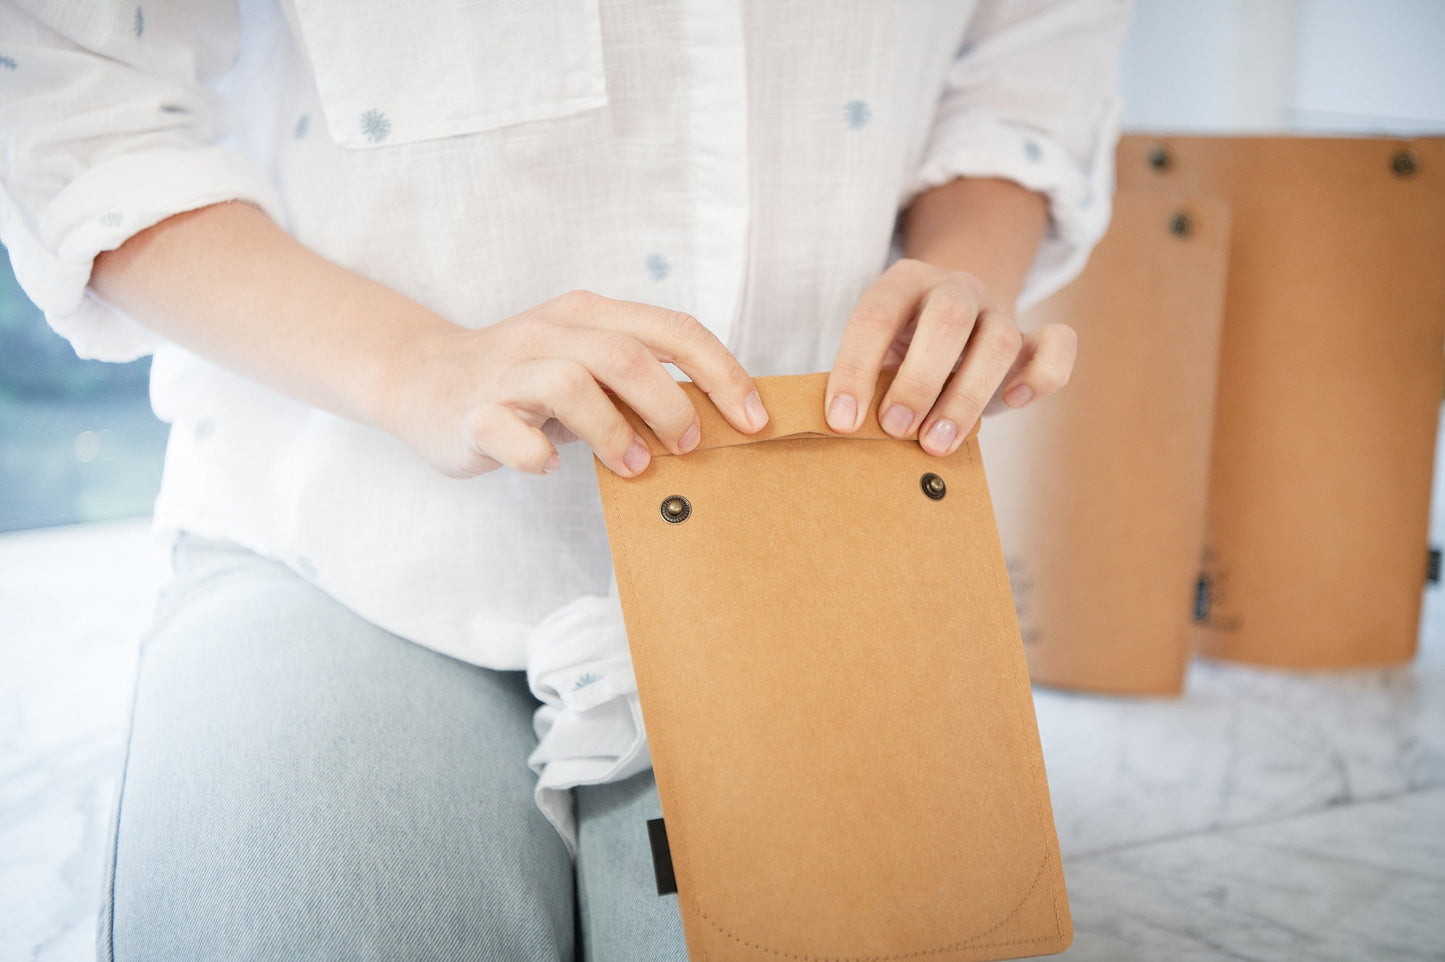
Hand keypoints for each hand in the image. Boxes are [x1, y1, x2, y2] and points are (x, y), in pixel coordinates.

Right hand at [383, 290, 768, 478]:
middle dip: (671, 404)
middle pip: (625, 355)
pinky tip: (550, 466)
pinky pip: (508, 432)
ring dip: (614, 433)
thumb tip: (713, 422)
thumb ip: (639, 384)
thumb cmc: (526, 382)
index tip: (753, 418)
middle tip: (688, 447)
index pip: (671, 328)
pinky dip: (536, 455)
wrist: (424, 380)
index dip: (721, 372)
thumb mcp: (587, 367)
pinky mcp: (472, 411)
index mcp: (589, 314)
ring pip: (570, 384)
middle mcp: (550, 332)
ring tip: (632, 467)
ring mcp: (507, 370)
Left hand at [825, 258, 1076, 454]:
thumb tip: (849, 431)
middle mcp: (953, 289)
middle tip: (894, 429)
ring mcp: (997, 310)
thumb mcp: (877, 356)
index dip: (855, 370)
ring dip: (966, 396)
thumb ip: (867, 382)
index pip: (875, 317)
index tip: (843, 421)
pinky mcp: (1031, 338)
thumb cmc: (902, 352)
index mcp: (902, 283)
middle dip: (918, 380)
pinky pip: (1057, 344)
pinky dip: (1041, 375)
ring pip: (1000, 338)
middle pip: (948, 319)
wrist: (954, 322)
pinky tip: (1012, 403)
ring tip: (936, 444)